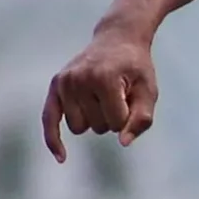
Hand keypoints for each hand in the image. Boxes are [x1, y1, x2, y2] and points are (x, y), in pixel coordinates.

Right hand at [42, 28, 159, 161]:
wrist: (117, 40)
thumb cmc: (137, 68)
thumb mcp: (149, 91)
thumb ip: (142, 119)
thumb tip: (123, 142)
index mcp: (103, 79)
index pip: (116, 123)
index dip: (129, 118)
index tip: (133, 98)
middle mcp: (78, 80)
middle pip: (97, 127)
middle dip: (111, 119)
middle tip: (118, 94)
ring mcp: (64, 82)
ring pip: (78, 128)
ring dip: (93, 121)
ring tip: (103, 97)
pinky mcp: (55, 85)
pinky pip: (49, 120)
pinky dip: (53, 139)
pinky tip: (62, 158)